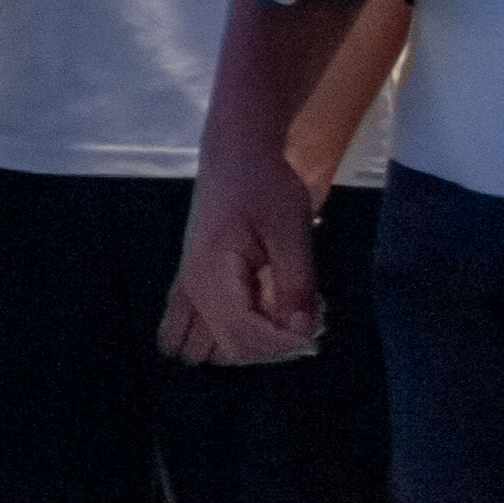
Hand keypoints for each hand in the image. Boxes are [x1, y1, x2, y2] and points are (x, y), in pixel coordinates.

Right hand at [162, 155, 325, 367]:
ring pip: (210, 344)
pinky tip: (241, 333)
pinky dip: (217, 339)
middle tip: (306, 323)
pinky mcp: (192, 283)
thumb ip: (295, 283)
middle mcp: (193, 286)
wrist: (235, 157)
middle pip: (228, 345)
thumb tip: (302, 331)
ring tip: (281, 322)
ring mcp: (188, 287)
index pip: (243, 331)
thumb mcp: (290, 230)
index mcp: (212, 272)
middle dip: (271, 346)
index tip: (316, 335)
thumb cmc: (264, 186)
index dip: (281, 344)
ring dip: (249, 345)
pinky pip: (188, 328)